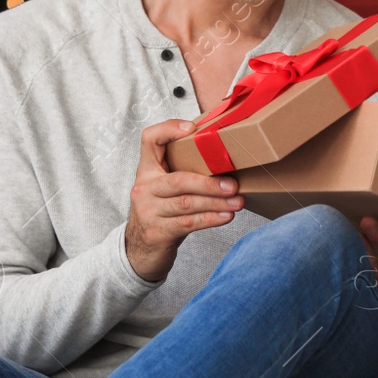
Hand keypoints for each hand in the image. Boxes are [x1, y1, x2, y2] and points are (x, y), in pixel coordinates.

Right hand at [124, 119, 244, 282]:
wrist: (140, 250)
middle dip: (210, 183)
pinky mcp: (157, 232)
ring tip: (237, 202)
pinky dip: (210, 219)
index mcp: (147, 170)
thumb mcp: (164, 189)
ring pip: (187, 203)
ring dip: (216, 202)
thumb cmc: (161, 213)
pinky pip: (188, 223)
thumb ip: (183, 172)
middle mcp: (144, 188)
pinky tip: (226, 217)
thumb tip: (225, 158)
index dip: (168, 129)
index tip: (192, 128)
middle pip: (179, 180)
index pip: (149, 139)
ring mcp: (148, 211)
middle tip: (234, 185)